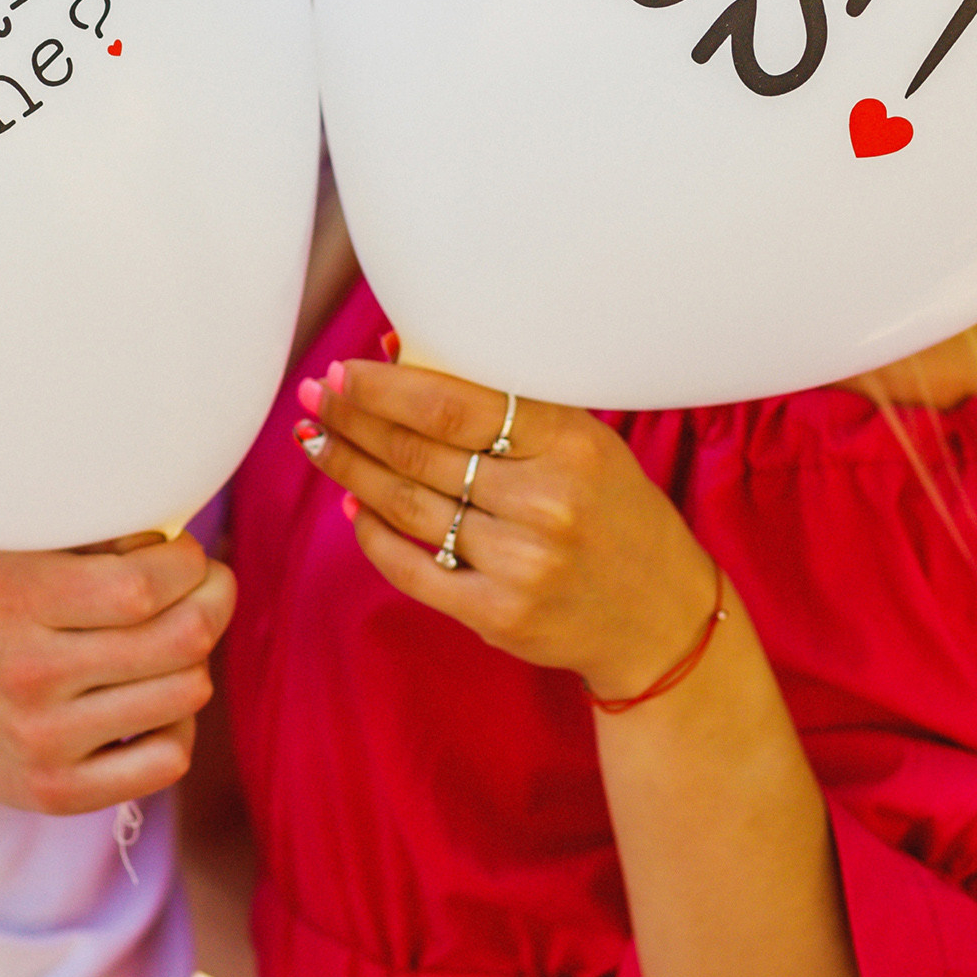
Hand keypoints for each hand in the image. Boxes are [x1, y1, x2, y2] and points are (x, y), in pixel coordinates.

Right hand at [0, 533, 235, 815]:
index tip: (183, 554)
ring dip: (195, 660)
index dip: (188, 561)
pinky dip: (179, 724)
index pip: (146, 584)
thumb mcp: (21, 546)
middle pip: (181, 638)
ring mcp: (44, 742)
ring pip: (186, 694)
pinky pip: (168, 760)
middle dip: (214, 600)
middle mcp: (29, 673)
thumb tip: (180, 532)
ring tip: (170, 642)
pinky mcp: (58, 793)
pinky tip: (152, 701)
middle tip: (208, 587)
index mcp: (18, 597)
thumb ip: (99, 530)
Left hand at [295, 359, 715, 699]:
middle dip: (353, 421)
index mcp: (568, 443)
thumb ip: (502, 407)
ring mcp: (519, 564)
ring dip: (349, 470)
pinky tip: (350, 504)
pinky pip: (411, 567)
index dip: (384, 387)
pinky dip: (371, 532)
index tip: (342, 372)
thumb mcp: (581, 442)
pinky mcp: (498, 615)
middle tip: (314, 399)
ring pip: (406, 506)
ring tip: (316, 442)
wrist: (662, 620)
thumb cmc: (614, 513)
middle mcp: (544, 502)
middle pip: (418, 454)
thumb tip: (401, 357)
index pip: (452, 404)